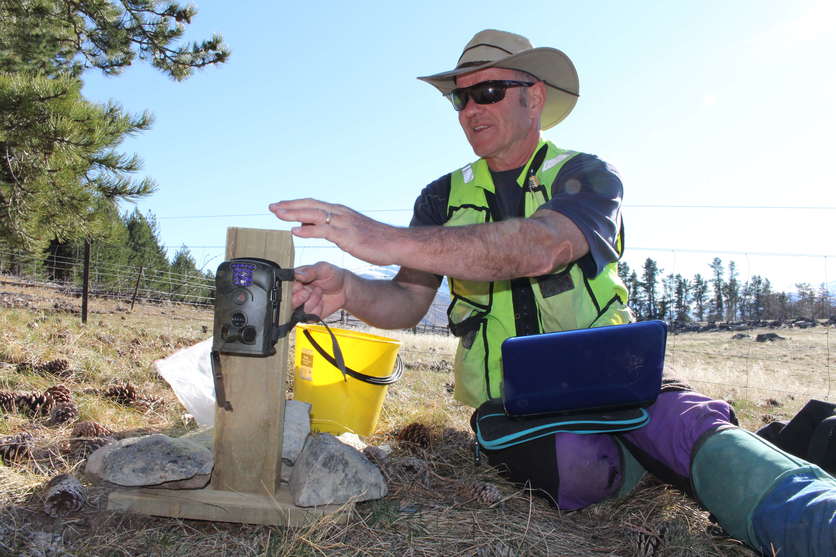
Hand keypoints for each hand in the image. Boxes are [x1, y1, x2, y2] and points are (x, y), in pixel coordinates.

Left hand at [269, 198, 399, 265]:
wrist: (396, 243)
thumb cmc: (378, 240)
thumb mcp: (353, 231)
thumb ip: (336, 229)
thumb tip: (319, 228)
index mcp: (341, 212)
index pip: (314, 204)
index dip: (296, 204)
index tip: (281, 206)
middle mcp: (340, 213)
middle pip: (309, 205)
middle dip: (289, 205)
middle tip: (272, 207)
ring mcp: (343, 223)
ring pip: (312, 214)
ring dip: (293, 213)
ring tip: (277, 214)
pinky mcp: (346, 235)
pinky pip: (322, 230)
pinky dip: (307, 229)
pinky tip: (295, 230)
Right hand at [291, 262, 348, 318]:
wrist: (345, 288)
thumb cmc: (332, 275)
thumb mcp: (322, 268)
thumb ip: (309, 271)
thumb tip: (296, 274)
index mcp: (296, 281)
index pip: (285, 287)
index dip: (292, 289)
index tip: (300, 285)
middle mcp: (296, 294)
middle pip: (288, 302)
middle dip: (298, 298)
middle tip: (307, 291)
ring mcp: (302, 305)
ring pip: (298, 311)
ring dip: (311, 302)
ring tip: (319, 292)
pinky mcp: (310, 315)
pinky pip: (308, 317)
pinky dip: (316, 310)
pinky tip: (321, 302)